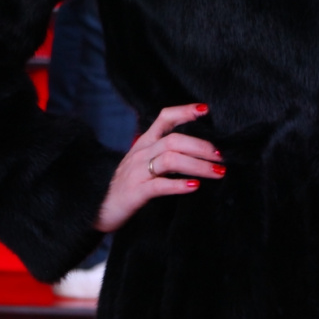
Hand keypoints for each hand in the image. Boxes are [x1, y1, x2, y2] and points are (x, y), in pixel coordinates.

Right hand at [95, 103, 222, 232]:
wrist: (98, 209)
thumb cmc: (127, 186)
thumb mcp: (144, 163)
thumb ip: (165, 154)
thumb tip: (198, 152)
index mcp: (144, 143)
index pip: (164, 118)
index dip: (184, 112)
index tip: (206, 110)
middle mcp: (140, 153)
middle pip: (174, 140)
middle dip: (201, 146)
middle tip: (221, 156)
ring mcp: (137, 172)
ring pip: (170, 160)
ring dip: (197, 165)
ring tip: (217, 172)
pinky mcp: (135, 192)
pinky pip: (159, 185)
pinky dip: (178, 185)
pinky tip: (195, 186)